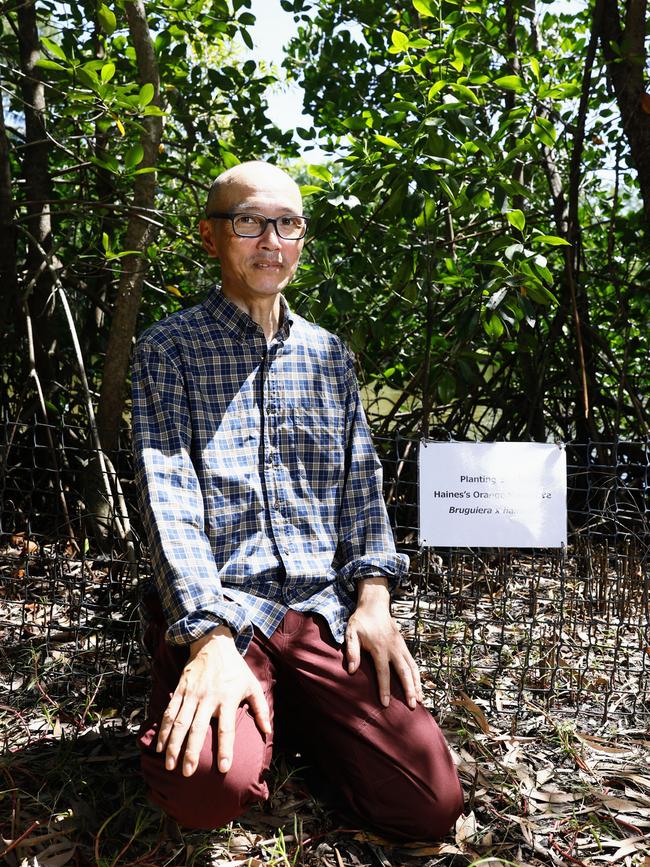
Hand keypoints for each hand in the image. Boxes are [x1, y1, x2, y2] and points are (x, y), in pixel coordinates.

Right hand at [156, 626, 270, 776]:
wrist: (213, 643)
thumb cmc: (235, 668)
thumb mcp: (252, 684)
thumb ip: (260, 708)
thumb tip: (267, 731)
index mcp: (228, 698)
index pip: (226, 728)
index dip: (225, 749)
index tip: (223, 768)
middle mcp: (208, 698)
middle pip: (198, 729)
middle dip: (192, 752)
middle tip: (188, 772)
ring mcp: (192, 694)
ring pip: (179, 723)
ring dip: (173, 745)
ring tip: (169, 765)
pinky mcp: (180, 690)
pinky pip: (169, 712)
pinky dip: (163, 730)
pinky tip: (159, 746)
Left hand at [345, 576, 422, 709]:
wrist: (375, 605)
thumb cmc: (361, 621)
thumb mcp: (351, 632)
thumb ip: (352, 651)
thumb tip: (351, 670)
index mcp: (380, 648)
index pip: (383, 672)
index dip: (384, 689)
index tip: (386, 704)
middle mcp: (393, 649)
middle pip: (404, 672)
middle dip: (409, 689)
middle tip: (413, 705)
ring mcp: (400, 647)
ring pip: (412, 668)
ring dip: (417, 684)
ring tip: (421, 700)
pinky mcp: (403, 645)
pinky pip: (413, 662)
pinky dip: (418, 675)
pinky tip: (419, 685)